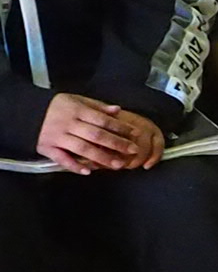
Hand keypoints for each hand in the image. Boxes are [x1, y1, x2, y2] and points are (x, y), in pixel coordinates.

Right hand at [35, 93, 155, 171]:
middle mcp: (68, 123)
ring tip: (118, 164)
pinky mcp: (47, 147)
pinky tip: (88, 171)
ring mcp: (57, 136)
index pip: (102, 120)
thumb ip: (97, 106)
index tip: (135, 134)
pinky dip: (74, 166)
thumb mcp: (76, 100)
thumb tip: (118, 110)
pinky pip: (62, 159)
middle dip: (116, 143)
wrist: (26, 113)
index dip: (120, 127)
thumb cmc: (58, 107)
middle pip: (96, 135)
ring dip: (102, 157)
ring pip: (82, 148)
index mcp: (77, 110)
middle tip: (133, 150)